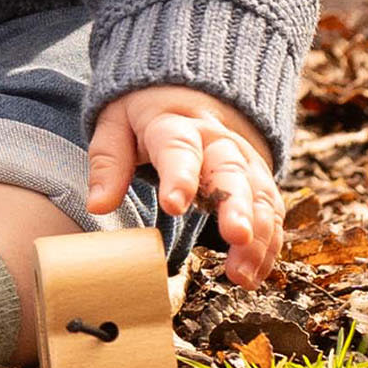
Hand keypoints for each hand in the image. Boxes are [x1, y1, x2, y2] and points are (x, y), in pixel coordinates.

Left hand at [87, 84, 281, 288]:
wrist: (192, 91)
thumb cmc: (146, 115)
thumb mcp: (116, 124)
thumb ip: (108, 162)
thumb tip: (97, 205)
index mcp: (174, 123)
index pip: (178, 147)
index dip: (179, 175)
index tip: (173, 205)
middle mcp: (216, 141)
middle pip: (230, 170)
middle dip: (235, 204)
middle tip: (235, 235)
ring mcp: (243, 160)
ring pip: (257, 194)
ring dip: (256, 234)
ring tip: (242, 275)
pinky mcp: (258, 179)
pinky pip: (270, 211)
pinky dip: (267, 244)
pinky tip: (254, 275)